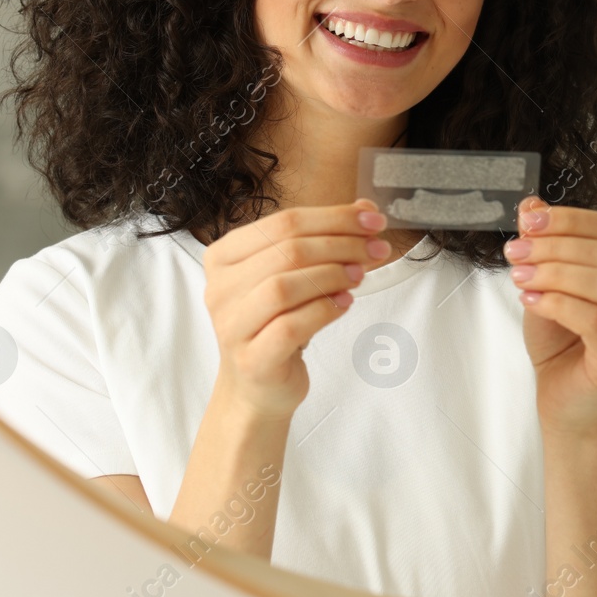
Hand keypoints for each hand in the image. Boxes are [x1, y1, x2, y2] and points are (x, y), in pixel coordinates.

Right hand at [201, 200, 391, 418]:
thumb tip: (366, 210)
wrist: (258, 386)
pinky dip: (323, 310)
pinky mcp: (251, 359)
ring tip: (360, 276)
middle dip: (341, 245)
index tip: (374, 221)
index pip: (282, 222)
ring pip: (284, 286)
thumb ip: (325, 239)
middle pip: (286, 251)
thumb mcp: (296, 275)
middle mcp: (219, 288)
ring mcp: (231, 326)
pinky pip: (290, 327)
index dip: (334, 217)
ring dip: (332, 275)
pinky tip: (345, 304)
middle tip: (376, 250)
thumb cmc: (277, 322)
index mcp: (224, 256)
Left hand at [503, 196, 596, 434]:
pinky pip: (596, 320)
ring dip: (555, 273)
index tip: (528, 221)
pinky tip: (531, 300)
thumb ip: (544, 243)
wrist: (558, 395)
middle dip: (556, 247)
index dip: (570, 220)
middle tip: (515, 251)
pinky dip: (558, 303)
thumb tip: (532, 204)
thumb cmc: (558, 339)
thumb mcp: (546, 280)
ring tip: (519, 275)